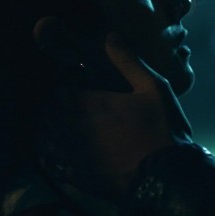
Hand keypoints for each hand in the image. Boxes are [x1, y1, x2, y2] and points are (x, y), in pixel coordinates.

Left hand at [65, 33, 191, 200]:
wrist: (167, 179)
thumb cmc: (162, 128)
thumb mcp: (153, 88)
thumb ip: (128, 62)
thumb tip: (111, 36)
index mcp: (92, 103)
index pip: (61, 89)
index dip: (65, 84)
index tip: (76, 83)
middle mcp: (76, 127)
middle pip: (50, 112)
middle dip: (56, 104)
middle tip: (69, 102)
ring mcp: (75, 154)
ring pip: (47, 137)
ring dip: (51, 127)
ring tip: (63, 124)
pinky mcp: (77, 176)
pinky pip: (52, 163)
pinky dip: (52, 154)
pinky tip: (61, 151)